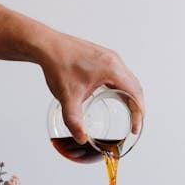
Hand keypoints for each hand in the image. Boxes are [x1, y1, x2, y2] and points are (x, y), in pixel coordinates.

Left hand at [36, 29, 144, 143]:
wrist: (46, 46)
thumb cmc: (57, 65)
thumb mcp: (68, 97)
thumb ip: (74, 120)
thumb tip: (81, 138)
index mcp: (112, 70)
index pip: (135, 94)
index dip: (138, 113)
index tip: (135, 128)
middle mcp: (114, 61)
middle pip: (135, 87)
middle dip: (137, 107)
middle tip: (135, 123)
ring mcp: (109, 57)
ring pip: (128, 79)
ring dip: (131, 96)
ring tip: (129, 112)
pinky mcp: (102, 57)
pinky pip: (120, 74)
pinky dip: (122, 87)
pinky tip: (115, 96)